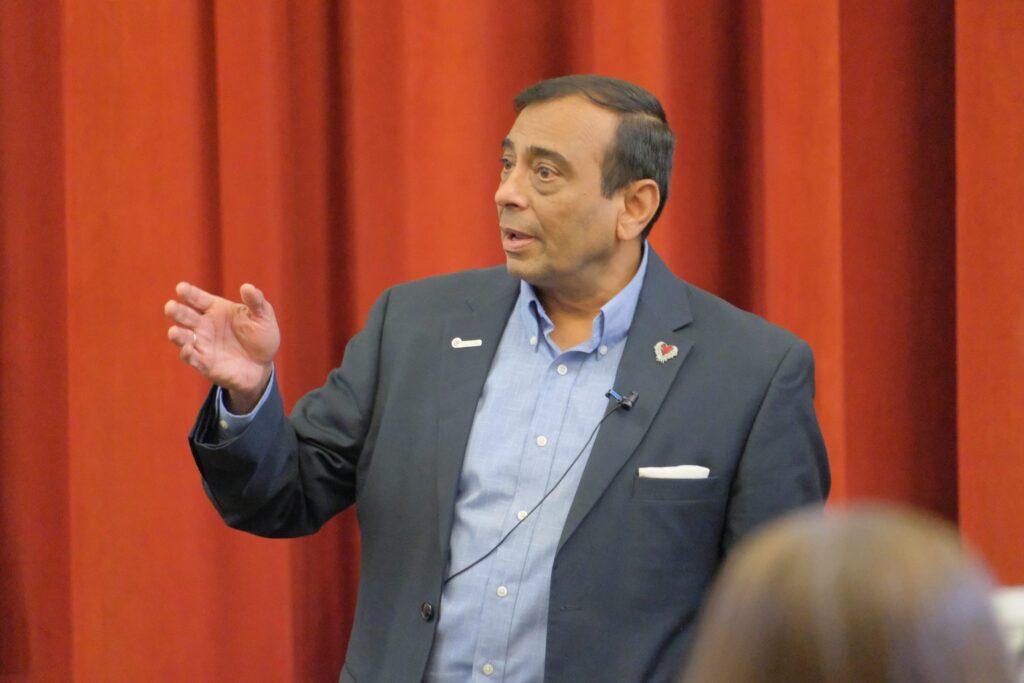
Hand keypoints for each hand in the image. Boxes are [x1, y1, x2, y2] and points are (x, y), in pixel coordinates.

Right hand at [165, 282, 280, 411]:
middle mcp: (204, 325)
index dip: (189, 293)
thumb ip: (256, 302)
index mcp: (215, 308)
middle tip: (170, 307)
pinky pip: (192, 358)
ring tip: (173, 332)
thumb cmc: (260, 337)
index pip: (197, 298)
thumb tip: (247, 287)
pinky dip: (187, 354)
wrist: (263, 366)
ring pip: (183, 337)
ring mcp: (202, 344)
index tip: (181, 288)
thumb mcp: (263, 317)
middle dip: (177, 311)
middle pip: (185, 315)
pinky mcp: (204, 363)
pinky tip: (187, 349)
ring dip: (177, 334)